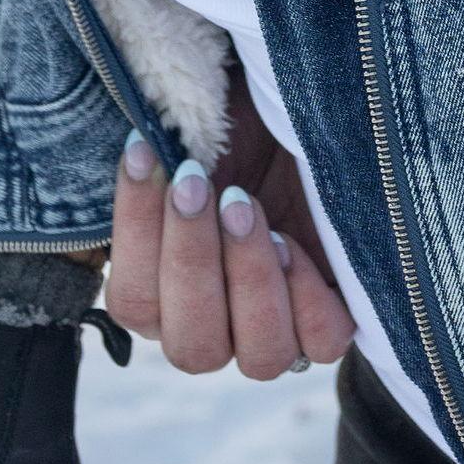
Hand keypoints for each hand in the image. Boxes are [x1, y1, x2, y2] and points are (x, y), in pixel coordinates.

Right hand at [105, 75, 356, 379]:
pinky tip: (293, 242)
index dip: (133, 232)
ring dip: (247, 278)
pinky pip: (320, 343)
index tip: (144, 150)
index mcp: (164, 292)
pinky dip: (306, 298)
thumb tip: (140, 125)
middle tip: (197, 181)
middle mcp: (217, 325)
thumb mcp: (198, 121)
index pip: (132, 303)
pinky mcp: (331, 318)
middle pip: (190, 346)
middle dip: (189, 260)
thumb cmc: (244, 119)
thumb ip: (162, 139)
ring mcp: (275, 329)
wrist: (313, 107)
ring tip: (246, 207)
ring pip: (258, 356)